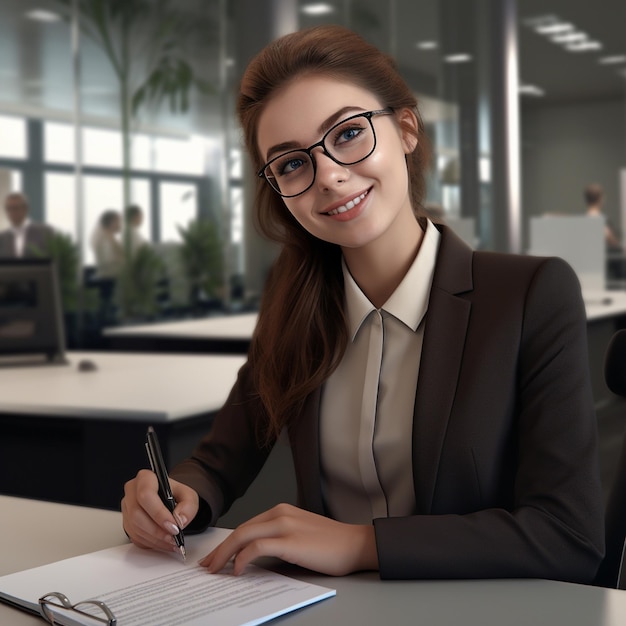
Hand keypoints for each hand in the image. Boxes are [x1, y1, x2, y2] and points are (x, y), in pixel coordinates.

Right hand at [121, 469, 198, 553]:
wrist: (168, 498)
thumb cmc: (174, 494)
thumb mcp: (188, 495)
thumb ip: (188, 506)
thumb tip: (180, 520)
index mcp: (145, 478)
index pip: (146, 495)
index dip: (158, 513)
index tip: (173, 526)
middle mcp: (132, 491)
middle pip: (137, 514)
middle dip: (157, 530)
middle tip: (173, 537)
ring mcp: (127, 508)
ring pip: (135, 528)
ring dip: (155, 539)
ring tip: (171, 542)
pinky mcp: (126, 523)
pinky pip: (135, 537)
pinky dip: (150, 543)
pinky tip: (163, 543)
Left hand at [199, 503, 378, 575]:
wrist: (356, 544)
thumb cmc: (332, 543)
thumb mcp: (300, 534)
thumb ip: (279, 538)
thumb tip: (254, 556)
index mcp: (281, 511)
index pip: (246, 526)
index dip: (228, 542)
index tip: (217, 557)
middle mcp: (280, 513)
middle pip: (240, 530)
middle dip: (220, 549)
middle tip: (208, 565)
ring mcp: (285, 525)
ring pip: (243, 536)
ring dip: (225, 554)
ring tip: (215, 570)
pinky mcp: (290, 541)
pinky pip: (256, 548)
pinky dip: (242, 558)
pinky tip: (237, 570)